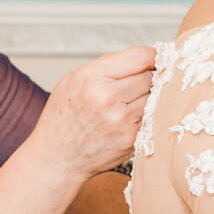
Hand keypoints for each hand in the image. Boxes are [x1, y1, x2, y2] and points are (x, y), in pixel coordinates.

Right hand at [38, 46, 155, 179]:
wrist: (56, 157)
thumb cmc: (62, 118)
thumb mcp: (72, 80)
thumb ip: (105, 66)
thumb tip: (139, 59)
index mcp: (93, 78)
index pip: (140, 57)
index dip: (153, 56)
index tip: (156, 58)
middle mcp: (108, 98)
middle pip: (150, 77)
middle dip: (148, 78)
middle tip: (138, 84)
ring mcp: (122, 121)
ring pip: (154, 99)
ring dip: (148, 99)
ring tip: (129, 103)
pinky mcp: (131, 139)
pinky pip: (151, 119)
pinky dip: (145, 117)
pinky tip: (128, 120)